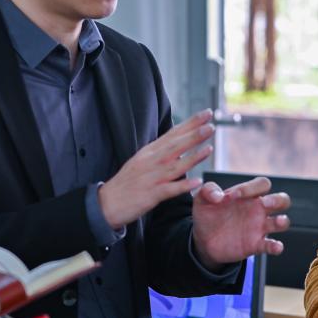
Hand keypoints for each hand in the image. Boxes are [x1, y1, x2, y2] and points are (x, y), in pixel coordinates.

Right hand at [98, 110, 214, 227]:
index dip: (190, 123)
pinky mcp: (151, 195)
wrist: (107, 203)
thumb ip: (159, 151)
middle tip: (211, 125)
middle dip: (193, 135)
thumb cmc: (127, 182)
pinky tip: (197, 181)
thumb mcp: (141, 160)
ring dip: (193, 157)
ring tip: (209, 148)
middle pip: (175, 146)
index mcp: (149, 152)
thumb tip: (177, 141)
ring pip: (175, 165)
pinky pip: (170, 190)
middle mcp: (151, 161)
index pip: (173, 134)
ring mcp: (151, 178)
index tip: (206, 114)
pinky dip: (183, 185)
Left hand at [190, 176, 290, 268]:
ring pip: (282, 221)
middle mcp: (257, 209)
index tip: (233, 195)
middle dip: (277, 200)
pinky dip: (276, 246)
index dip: (251, 187)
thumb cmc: (207, 215)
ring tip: (276, 222)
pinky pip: (271, 245)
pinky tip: (275, 247)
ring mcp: (259, 227)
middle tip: (264, 203)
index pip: (261, 184)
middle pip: (282, 199)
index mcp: (247, 195)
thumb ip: (207, 191)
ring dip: (282, 221)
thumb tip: (218, 195)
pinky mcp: (256, 244)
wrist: (203, 240)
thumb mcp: (202, 200)